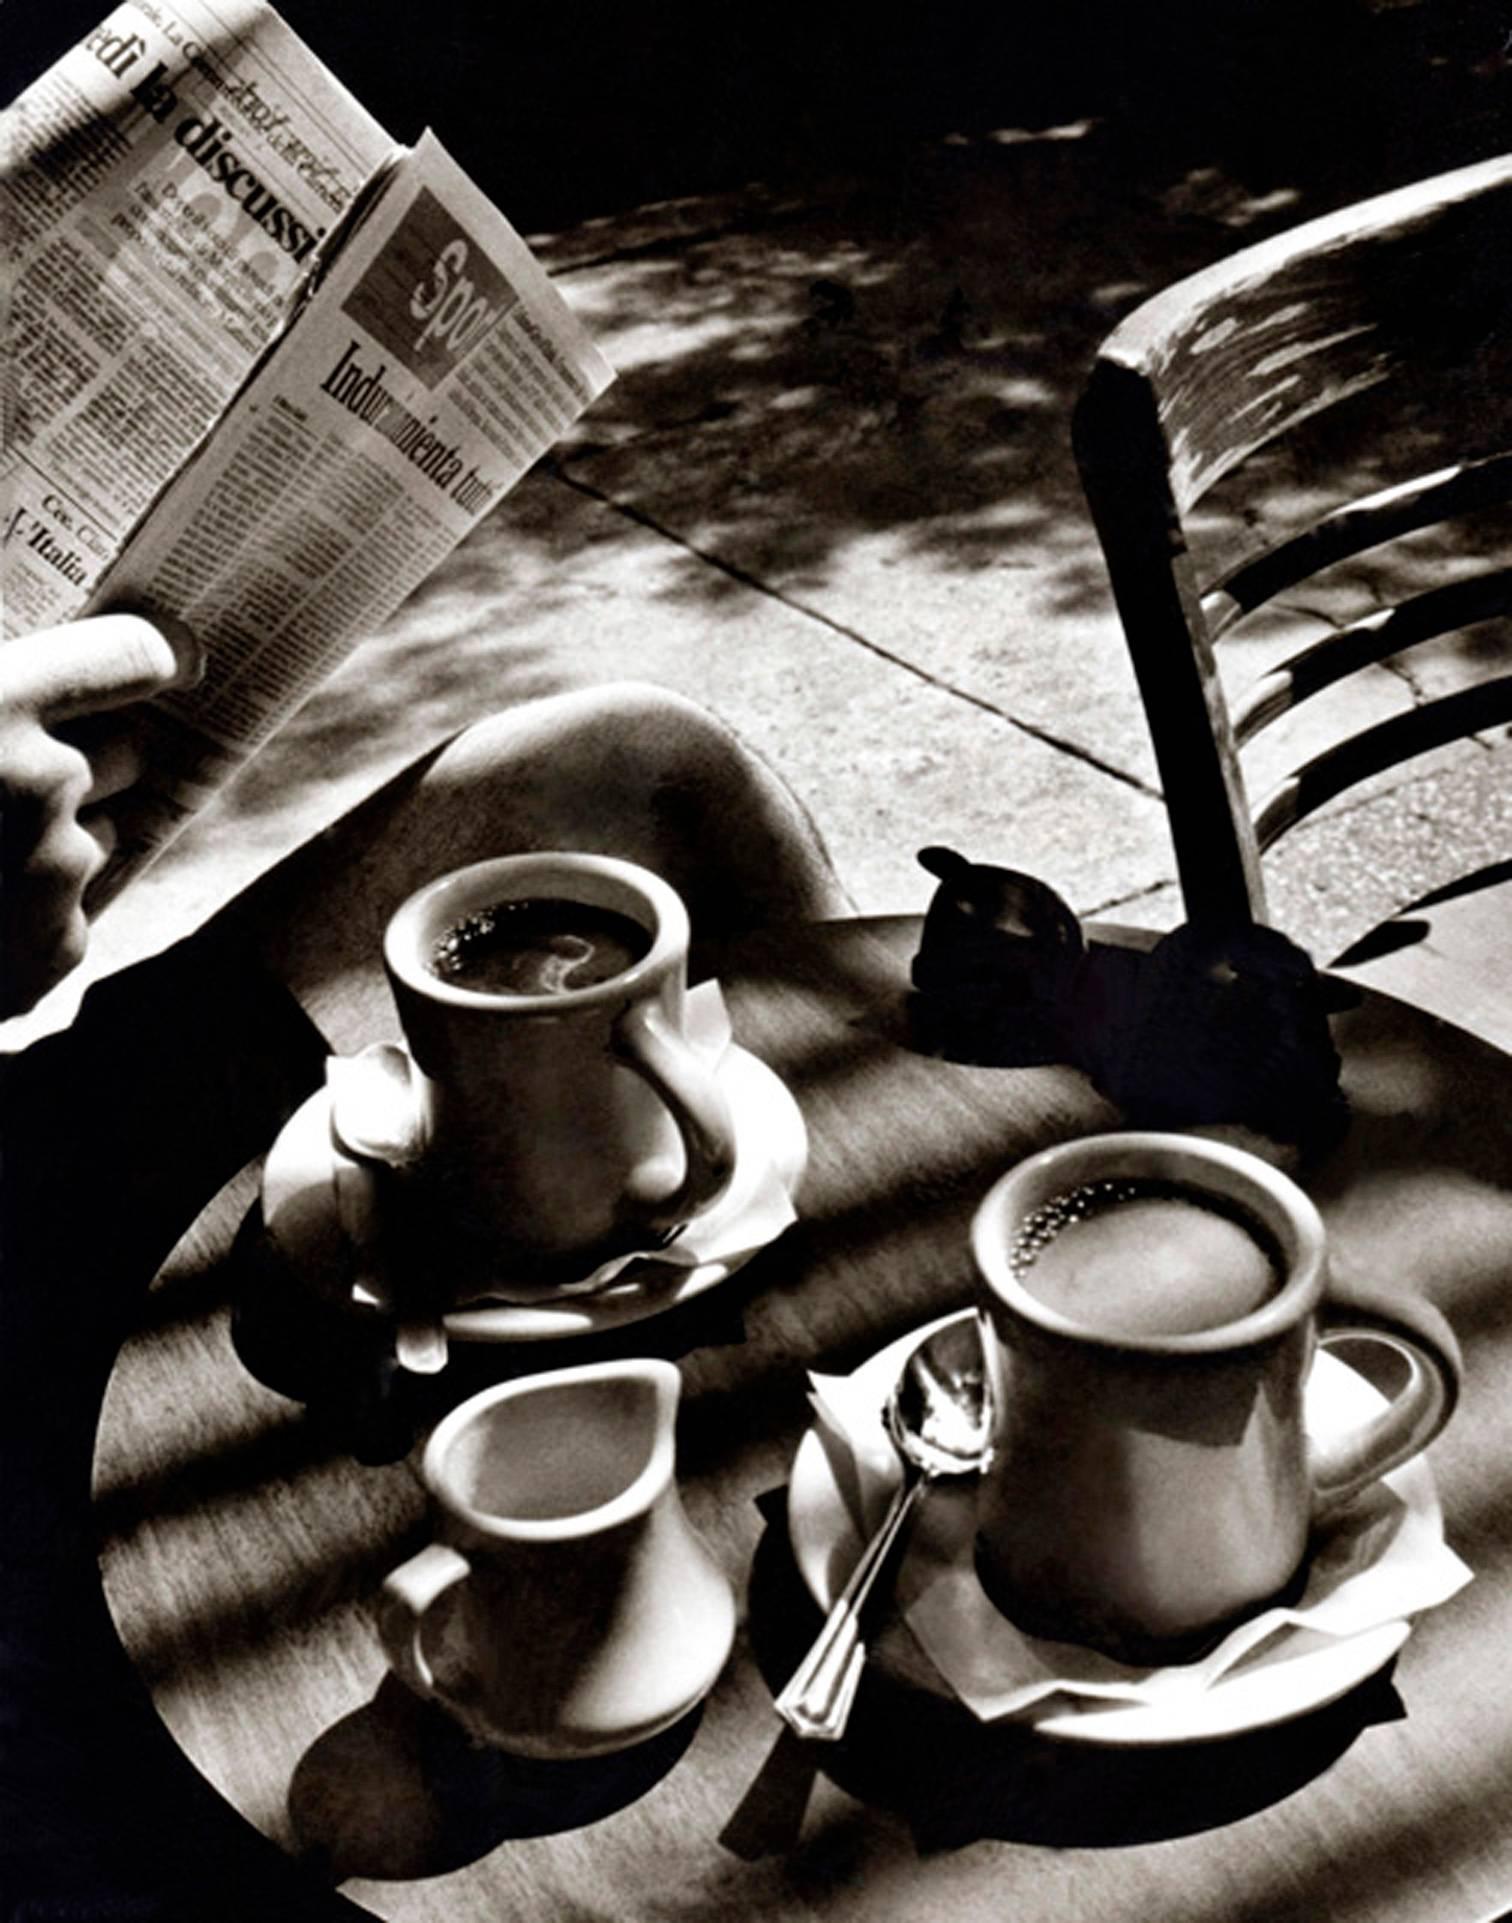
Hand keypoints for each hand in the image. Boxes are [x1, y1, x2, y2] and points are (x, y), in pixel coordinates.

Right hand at [1, 612, 201, 1015]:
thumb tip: (21, 634)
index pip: (137, 655)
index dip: (156, 657)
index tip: (167, 663)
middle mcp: (43, 784)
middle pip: (129, 752)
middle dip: (91, 756)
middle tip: (23, 771)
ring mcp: (56, 874)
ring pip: (95, 836)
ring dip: (54, 839)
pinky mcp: (57, 950)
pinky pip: (71, 911)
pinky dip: (31, 913)